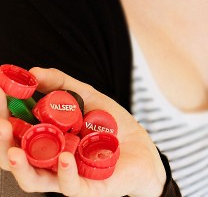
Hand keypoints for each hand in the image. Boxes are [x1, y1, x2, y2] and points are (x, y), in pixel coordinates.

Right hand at [0, 67, 165, 196]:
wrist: (144, 146)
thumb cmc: (114, 125)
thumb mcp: (88, 97)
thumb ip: (62, 85)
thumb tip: (34, 72)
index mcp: (48, 139)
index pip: (16, 131)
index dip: (4, 115)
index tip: (0, 93)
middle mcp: (51, 159)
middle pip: (16, 157)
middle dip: (3, 142)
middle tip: (1, 123)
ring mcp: (67, 175)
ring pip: (35, 179)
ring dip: (21, 165)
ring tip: (13, 149)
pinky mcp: (88, 187)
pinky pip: (70, 187)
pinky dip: (64, 173)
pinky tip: (63, 157)